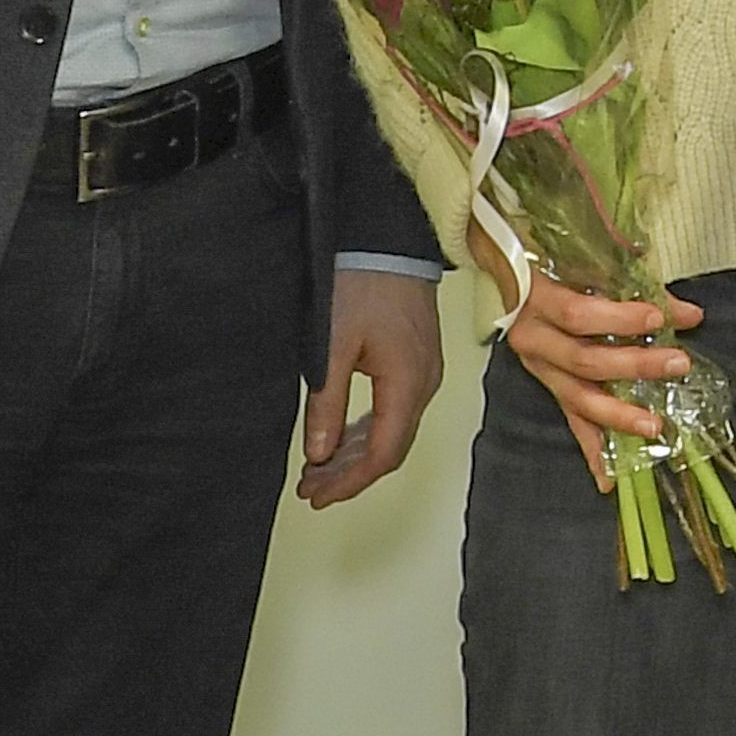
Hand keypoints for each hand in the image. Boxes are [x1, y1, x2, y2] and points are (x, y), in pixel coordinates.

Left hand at [295, 270, 443, 509]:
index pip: (383, 453)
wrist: (388, 239)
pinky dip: (369, 431)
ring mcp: (426, 371)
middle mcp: (424, 384)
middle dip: (350, 474)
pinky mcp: (419, 359)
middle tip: (310, 489)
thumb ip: (327, 403)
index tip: (316, 495)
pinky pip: (398, 410)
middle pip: (392, 447)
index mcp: (407, 384)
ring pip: (395, 430)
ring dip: (357, 454)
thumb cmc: (360, 285)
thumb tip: (320, 455)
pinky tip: (343, 437)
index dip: (350, 482)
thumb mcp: (331, 345)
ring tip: (319, 469)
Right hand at [468, 221, 699, 489]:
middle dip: (635, 365)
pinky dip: (592, 450)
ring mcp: (540, 367)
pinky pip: (572, 420)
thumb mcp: (584, 257)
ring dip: (619, 415)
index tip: (660, 316)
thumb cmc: (552, 257)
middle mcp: (533, 339)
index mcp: (537, 300)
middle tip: (678, 363)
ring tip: (656, 427)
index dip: (619, 318)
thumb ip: (632, 280)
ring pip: (578, 399)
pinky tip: (609, 479)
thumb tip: (688, 314)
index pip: (578, 315)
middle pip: (584, 361)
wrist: (508, 269)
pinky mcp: (549, 385)